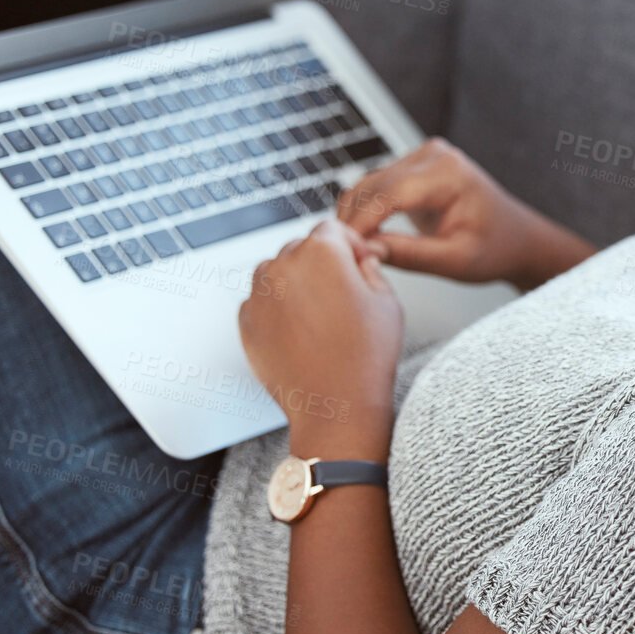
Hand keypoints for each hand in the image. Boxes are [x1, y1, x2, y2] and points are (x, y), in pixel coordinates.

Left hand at [239, 219, 401, 459]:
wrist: (336, 406)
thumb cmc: (366, 356)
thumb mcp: (388, 301)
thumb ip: (372, 268)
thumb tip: (361, 260)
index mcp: (321, 252)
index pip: (331, 228)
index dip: (349, 244)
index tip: (358, 262)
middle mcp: (283, 266)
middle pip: (301, 248)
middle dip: (321, 263)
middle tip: (342, 294)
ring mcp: (260, 294)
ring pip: (277, 272)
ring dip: (295, 283)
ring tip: (320, 314)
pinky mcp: (246, 321)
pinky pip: (261, 301)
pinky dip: (277, 309)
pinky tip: (301, 332)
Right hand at [335, 136, 595, 291]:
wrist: (516, 238)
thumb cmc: (495, 249)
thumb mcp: (456, 261)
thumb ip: (411, 255)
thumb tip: (366, 251)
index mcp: (449, 173)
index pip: (390, 193)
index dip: (361, 222)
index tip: (343, 250)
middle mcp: (433, 156)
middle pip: (373, 185)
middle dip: (353, 221)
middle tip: (340, 258)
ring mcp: (422, 158)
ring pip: (368, 185)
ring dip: (354, 216)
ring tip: (349, 252)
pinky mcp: (413, 168)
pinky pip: (377, 188)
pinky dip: (364, 212)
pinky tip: (361, 239)